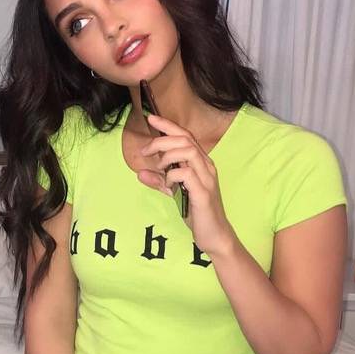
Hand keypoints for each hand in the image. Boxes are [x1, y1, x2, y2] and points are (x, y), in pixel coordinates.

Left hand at [138, 114, 235, 256]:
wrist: (214, 235)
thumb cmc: (197, 212)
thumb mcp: (174, 193)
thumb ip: (159, 182)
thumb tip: (139, 173)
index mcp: (200, 163)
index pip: (185, 136)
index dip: (168, 125)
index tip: (150, 118)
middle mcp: (206, 166)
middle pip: (184, 139)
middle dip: (161, 140)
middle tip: (145, 151)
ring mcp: (206, 178)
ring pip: (187, 151)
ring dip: (167, 156)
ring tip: (159, 168)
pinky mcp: (203, 192)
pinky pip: (186, 174)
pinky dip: (172, 175)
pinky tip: (168, 184)